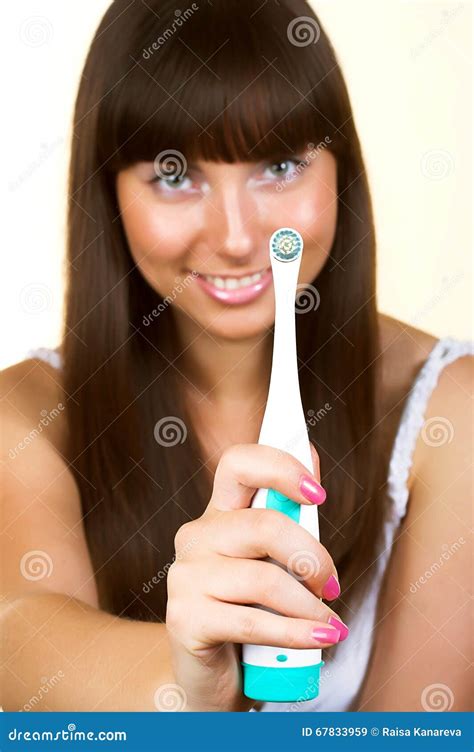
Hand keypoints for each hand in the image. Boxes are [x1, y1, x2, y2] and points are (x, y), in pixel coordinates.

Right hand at [165, 443, 344, 711]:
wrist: (211, 675)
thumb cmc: (249, 612)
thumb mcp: (271, 564)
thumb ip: (288, 526)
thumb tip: (315, 483)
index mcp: (219, 513)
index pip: (239, 463)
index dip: (280, 468)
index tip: (318, 495)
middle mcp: (197, 536)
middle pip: (264, 525)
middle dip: (312, 557)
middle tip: (332, 586)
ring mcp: (186, 576)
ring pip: (264, 579)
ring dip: (311, 607)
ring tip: (330, 625)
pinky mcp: (185, 618)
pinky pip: (253, 622)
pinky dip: (296, 633)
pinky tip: (320, 641)